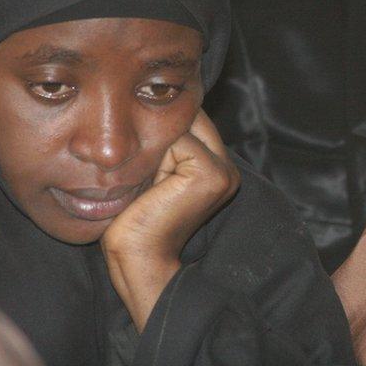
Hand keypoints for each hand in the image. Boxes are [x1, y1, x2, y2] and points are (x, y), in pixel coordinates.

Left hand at [101, 110, 239, 330]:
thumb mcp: (154, 174)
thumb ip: (166, 146)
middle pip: (192, 119)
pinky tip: (152, 186)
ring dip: (157, 148)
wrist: (139, 259)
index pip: (193, 122)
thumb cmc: (136, 220)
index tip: (148, 165)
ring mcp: (224, 171)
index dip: (163, 131)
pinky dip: (156, 158)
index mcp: (219, 169)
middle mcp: (229, 169)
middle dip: (163, 135)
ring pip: (182, 127)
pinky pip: (178, 140)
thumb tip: (153, 106)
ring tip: (150, 182)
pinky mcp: (210, 174)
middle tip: (148, 174)